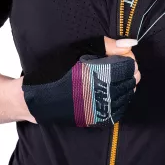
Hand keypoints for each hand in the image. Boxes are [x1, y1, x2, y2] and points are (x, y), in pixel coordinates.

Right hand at [20, 36, 139, 125]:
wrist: (32, 97)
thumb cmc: (54, 69)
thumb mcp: (79, 50)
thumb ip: (108, 46)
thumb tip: (131, 44)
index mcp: (95, 74)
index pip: (127, 67)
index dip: (129, 59)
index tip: (124, 55)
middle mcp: (97, 94)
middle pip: (129, 83)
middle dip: (130, 72)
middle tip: (123, 65)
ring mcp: (95, 109)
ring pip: (125, 98)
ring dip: (127, 86)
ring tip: (118, 78)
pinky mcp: (92, 121)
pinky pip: (116, 113)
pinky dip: (120, 102)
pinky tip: (114, 93)